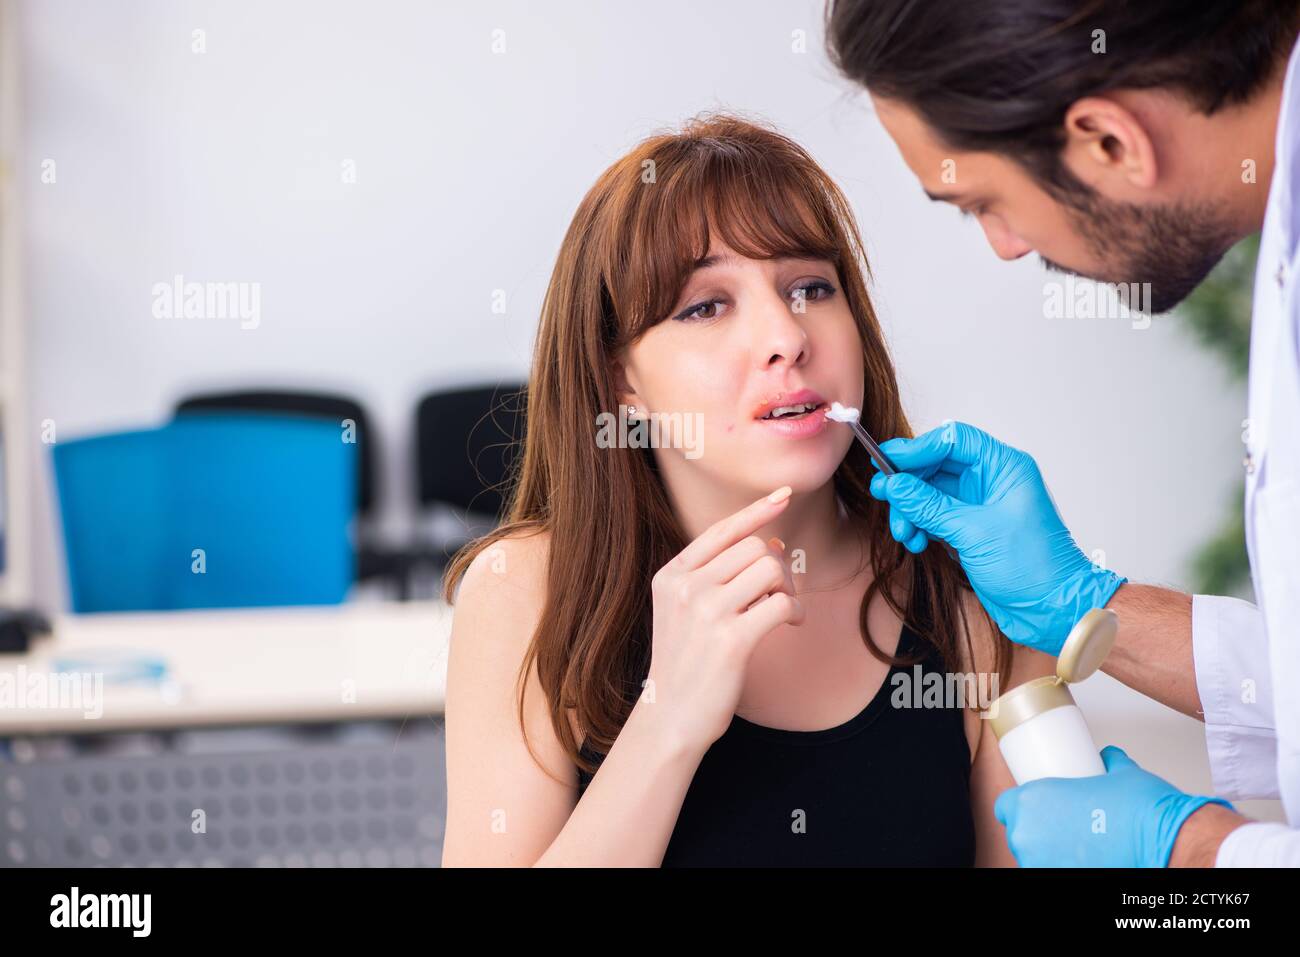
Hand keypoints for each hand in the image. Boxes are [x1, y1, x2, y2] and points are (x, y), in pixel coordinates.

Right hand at [646, 487, 803, 752]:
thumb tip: (771, 542)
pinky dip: (795, 610)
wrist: (670, 718)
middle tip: (778, 593)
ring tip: (784, 610)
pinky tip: (791, 623)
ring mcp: (706, 612)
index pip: (721, 530)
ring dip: (787, 588)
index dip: (756, 510)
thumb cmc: (686, 664)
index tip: (783, 495)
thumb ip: (717, 577)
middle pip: (754, 548)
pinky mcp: (731, 640)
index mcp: (671, 576)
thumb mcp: (683, 612)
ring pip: (770, 570)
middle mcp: (685, 588)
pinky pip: (781, 602)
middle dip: (777, 566)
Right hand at [868, 421, 1124, 654]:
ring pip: (930, 493)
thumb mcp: (974, 532)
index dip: (917, 448)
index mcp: (1004, 468)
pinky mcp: (969, 529)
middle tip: (883, 494)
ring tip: (903, 532)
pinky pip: (933, 516)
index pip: (953, 441)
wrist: (1052, 610)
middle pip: (936, 465)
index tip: (887, 460)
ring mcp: (979, 505)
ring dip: (910, 510)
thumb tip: (894, 484)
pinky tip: (915, 542)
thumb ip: (929, 506)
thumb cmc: (1034, 568)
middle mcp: (991, 481)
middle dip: (908, 483)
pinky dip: (919, 526)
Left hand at [994, 745, 1233, 866]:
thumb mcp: (1119, 772)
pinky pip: (1053, 871)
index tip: (1038, 809)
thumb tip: (1108, 758)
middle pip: (1020, 834)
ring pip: (1035, 858)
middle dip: (1040, 831)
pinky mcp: (1059, 882)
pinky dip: (1065, 866)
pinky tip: (1084, 862)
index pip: (1005, 806)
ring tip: (1079, 848)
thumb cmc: (1141, 811)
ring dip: (1051, 853)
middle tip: (1067, 828)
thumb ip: (1107, 763)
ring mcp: (1041, 865)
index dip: (1021, 807)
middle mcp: (1028, 836)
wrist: (1167, 843)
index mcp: (1031, 802)